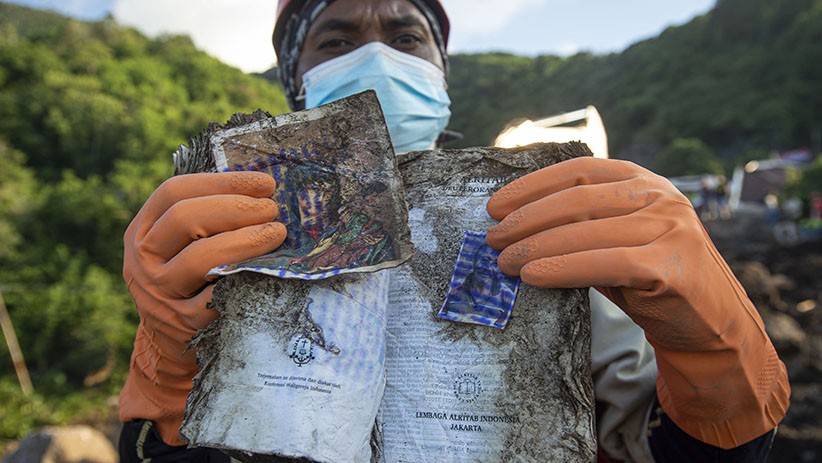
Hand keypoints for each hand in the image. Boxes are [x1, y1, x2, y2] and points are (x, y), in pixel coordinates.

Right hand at [121, 171, 285, 443]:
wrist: (169, 343)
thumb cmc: (190, 280)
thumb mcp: (182, 245)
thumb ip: (207, 217)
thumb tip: (261, 187)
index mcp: (142, 230)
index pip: (174, 192)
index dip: (223, 182)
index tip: (265, 182)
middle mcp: (142, 259)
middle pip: (186, 218)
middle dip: (237, 208)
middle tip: (273, 208)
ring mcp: (159, 293)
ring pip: (201, 257)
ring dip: (246, 241)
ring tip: (277, 232)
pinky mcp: (182, 323)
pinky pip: (217, 297)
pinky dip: (245, 278)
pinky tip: (270, 269)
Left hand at [485, 157, 788, 448]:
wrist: (710, 326)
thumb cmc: (649, 282)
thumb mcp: (614, 241)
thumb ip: (580, 225)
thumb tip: (513, 226)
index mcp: (642, 180)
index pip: (577, 171)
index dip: (531, 186)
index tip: (494, 206)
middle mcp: (659, 196)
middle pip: (576, 199)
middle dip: (525, 220)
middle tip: (492, 240)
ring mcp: (670, 227)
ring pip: (586, 231)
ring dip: (535, 247)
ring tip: (504, 263)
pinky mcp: (671, 265)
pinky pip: (604, 263)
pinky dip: (562, 268)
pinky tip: (532, 277)